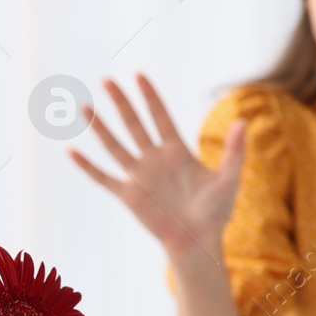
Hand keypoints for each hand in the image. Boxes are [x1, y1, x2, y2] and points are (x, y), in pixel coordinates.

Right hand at [67, 73, 246, 257]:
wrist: (199, 241)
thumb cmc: (216, 211)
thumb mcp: (229, 178)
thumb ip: (235, 150)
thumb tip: (244, 121)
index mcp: (177, 152)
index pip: (161, 117)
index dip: (150, 97)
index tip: (138, 75)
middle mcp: (155, 159)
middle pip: (135, 124)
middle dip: (121, 102)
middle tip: (106, 79)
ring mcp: (139, 176)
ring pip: (115, 146)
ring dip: (100, 128)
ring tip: (85, 107)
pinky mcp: (129, 195)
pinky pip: (104, 178)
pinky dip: (88, 167)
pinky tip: (71, 151)